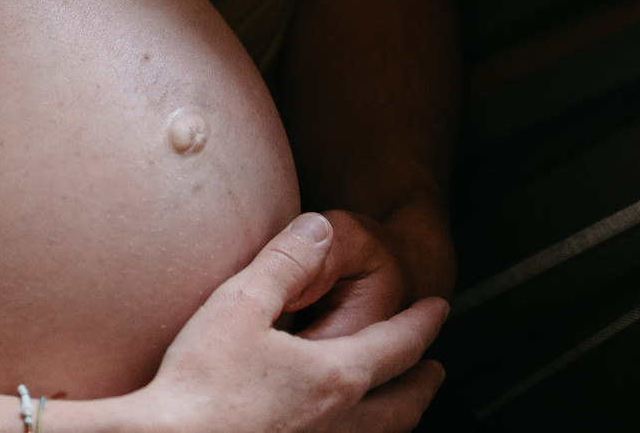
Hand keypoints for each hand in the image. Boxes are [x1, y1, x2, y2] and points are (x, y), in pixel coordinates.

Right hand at [133, 212, 447, 432]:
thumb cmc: (200, 385)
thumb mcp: (239, 306)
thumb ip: (283, 263)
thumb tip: (318, 228)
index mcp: (336, 376)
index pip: (397, 345)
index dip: (422, 322)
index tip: (439, 307)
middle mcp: (342, 422)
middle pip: (404, 403)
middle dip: (422, 381)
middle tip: (435, 368)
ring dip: (401, 415)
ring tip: (399, 406)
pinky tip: (344, 431)